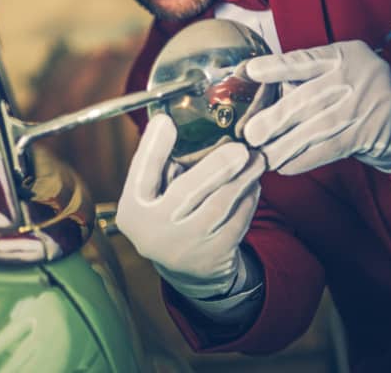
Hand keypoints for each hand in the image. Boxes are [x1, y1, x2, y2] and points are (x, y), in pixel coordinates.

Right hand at [116, 114, 265, 299]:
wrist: (184, 270)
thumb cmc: (169, 216)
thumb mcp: (155, 197)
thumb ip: (161, 167)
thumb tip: (179, 122)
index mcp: (133, 209)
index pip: (141, 173)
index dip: (152, 147)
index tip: (165, 121)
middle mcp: (154, 230)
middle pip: (186, 193)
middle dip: (216, 167)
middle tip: (240, 148)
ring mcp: (184, 246)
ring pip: (219, 206)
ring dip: (242, 179)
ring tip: (256, 159)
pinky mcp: (213, 256)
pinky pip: (236, 222)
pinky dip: (248, 200)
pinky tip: (254, 183)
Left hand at [243, 40, 390, 174]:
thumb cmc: (355, 96)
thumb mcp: (337, 74)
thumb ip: (305, 78)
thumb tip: (258, 92)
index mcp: (344, 56)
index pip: (306, 59)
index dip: (277, 66)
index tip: (251, 71)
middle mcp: (358, 75)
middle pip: (308, 98)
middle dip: (275, 118)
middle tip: (250, 134)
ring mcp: (367, 104)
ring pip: (317, 127)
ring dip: (285, 145)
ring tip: (262, 155)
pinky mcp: (371, 133)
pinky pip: (330, 148)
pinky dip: (304, 159)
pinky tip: (284, 166)